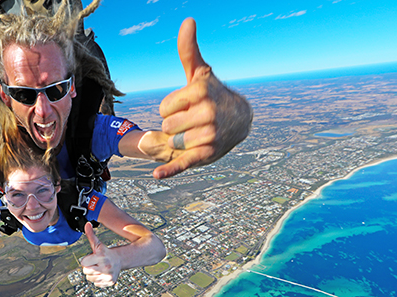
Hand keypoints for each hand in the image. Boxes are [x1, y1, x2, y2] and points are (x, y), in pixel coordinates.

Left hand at [80, 223, 120, 286]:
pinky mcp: (110, 282)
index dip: (86, 260)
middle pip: (86, 272)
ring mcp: (108, 276)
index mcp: (101, 257)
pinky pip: (96, 284)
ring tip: (99, 268)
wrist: (120, 260)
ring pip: (90, 279)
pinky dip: (98, 280)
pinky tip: (103, 274)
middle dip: (89, 267)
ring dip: (93, 274)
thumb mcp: (98, 244)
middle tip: (95, 263)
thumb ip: (91, 235)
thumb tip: (86, 224)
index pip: (83, 263)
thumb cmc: (105, 252)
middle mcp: (105, 267)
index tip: (92, 258)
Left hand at [147, 18, 250, 178]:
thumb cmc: (213, 95)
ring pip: (172, 143)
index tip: (187, 107)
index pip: (163, 109)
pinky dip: (170, 170)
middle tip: (192, 122)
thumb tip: (188, 20)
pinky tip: (157, 175)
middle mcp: (207, 113)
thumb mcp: (200, 74)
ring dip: (179, 142)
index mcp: (201, 92)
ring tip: (196, 134)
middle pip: (167, 127)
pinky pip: (184, 163)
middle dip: (175, 126)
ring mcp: (209, 135)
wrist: (239, 121)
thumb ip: (189, 51)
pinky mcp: (207, 155)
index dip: (171, 109)